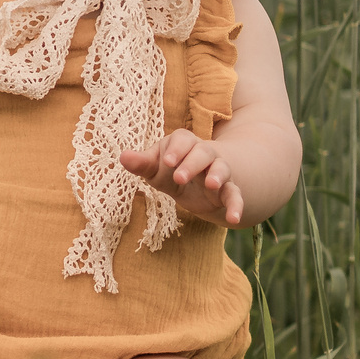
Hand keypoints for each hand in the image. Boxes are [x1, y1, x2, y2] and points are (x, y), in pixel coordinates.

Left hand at [120, 130, 245, 225]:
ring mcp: (218, 172)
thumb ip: (142, 164)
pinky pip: (234, 195)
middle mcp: (204, 154)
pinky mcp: (227, 190)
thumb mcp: (156, 169)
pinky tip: (233, 218)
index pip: (182, 140)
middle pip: (203, 152)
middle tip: (179, 177)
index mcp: (184, 143)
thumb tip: (123, 157)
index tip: (167, 161)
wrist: (198, 184)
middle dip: (192, 164)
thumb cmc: (171, 170)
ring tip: (212, 185)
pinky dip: (236, 205)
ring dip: (218, 175)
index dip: (176, 149)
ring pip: (222, 169)